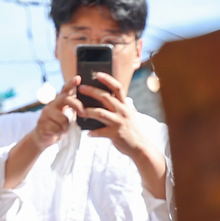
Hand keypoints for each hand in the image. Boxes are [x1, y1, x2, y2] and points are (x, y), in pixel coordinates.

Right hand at [25, 76, 85, 152]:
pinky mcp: (42, 124)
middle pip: (66, 99)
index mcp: (58, 102)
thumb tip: (83, 106)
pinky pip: (58, 129)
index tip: (78, 78)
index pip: (65, 90)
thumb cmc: (56, 126)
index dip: (71, 83)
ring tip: (61, 129)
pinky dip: (60, 133)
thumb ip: (71, 109)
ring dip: (66, 127)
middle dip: (76, 105)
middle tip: (82, 112)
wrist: (41, 138)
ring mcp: (45, 114)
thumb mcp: (65, 116)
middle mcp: (51, 105)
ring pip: (64, 119)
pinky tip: (55, 133)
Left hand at [76, 71, 168, 199]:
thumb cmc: (131, 130)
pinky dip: (93, 132)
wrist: (140, 146)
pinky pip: (100, 132)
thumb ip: (119, 106)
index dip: (107, 79)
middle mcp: (123, 111)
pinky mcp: (115, 134)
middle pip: (105, 97)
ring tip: (79, 111)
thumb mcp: (128, 114)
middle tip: (81, 88)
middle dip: (92, 91)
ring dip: (88, 111)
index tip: (97, 74)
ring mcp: (119, 122)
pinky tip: (88, 133)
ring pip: (100, 113)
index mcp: (125, 105)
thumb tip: (105, 99)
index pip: (117, 87)